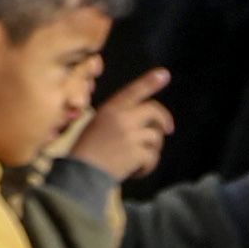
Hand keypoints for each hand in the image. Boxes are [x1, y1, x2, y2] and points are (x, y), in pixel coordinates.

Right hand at [81, 69, 178, 189]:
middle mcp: (122, 118)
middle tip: (168, 130)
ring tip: (136, 160)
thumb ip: (118, 119)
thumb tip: (146, 123)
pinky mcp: (135, 153)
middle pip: (154, 111)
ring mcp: (130, 135)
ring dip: (151, 150)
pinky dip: (147, 167)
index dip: (150, 82)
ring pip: (156, 137)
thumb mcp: (97, 125)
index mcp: (110, 109)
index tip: (164, 74)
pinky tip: (135, 171)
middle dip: (164, 120)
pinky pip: (153, 157)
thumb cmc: (86, 152)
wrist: (80, 173)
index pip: (133, 90)